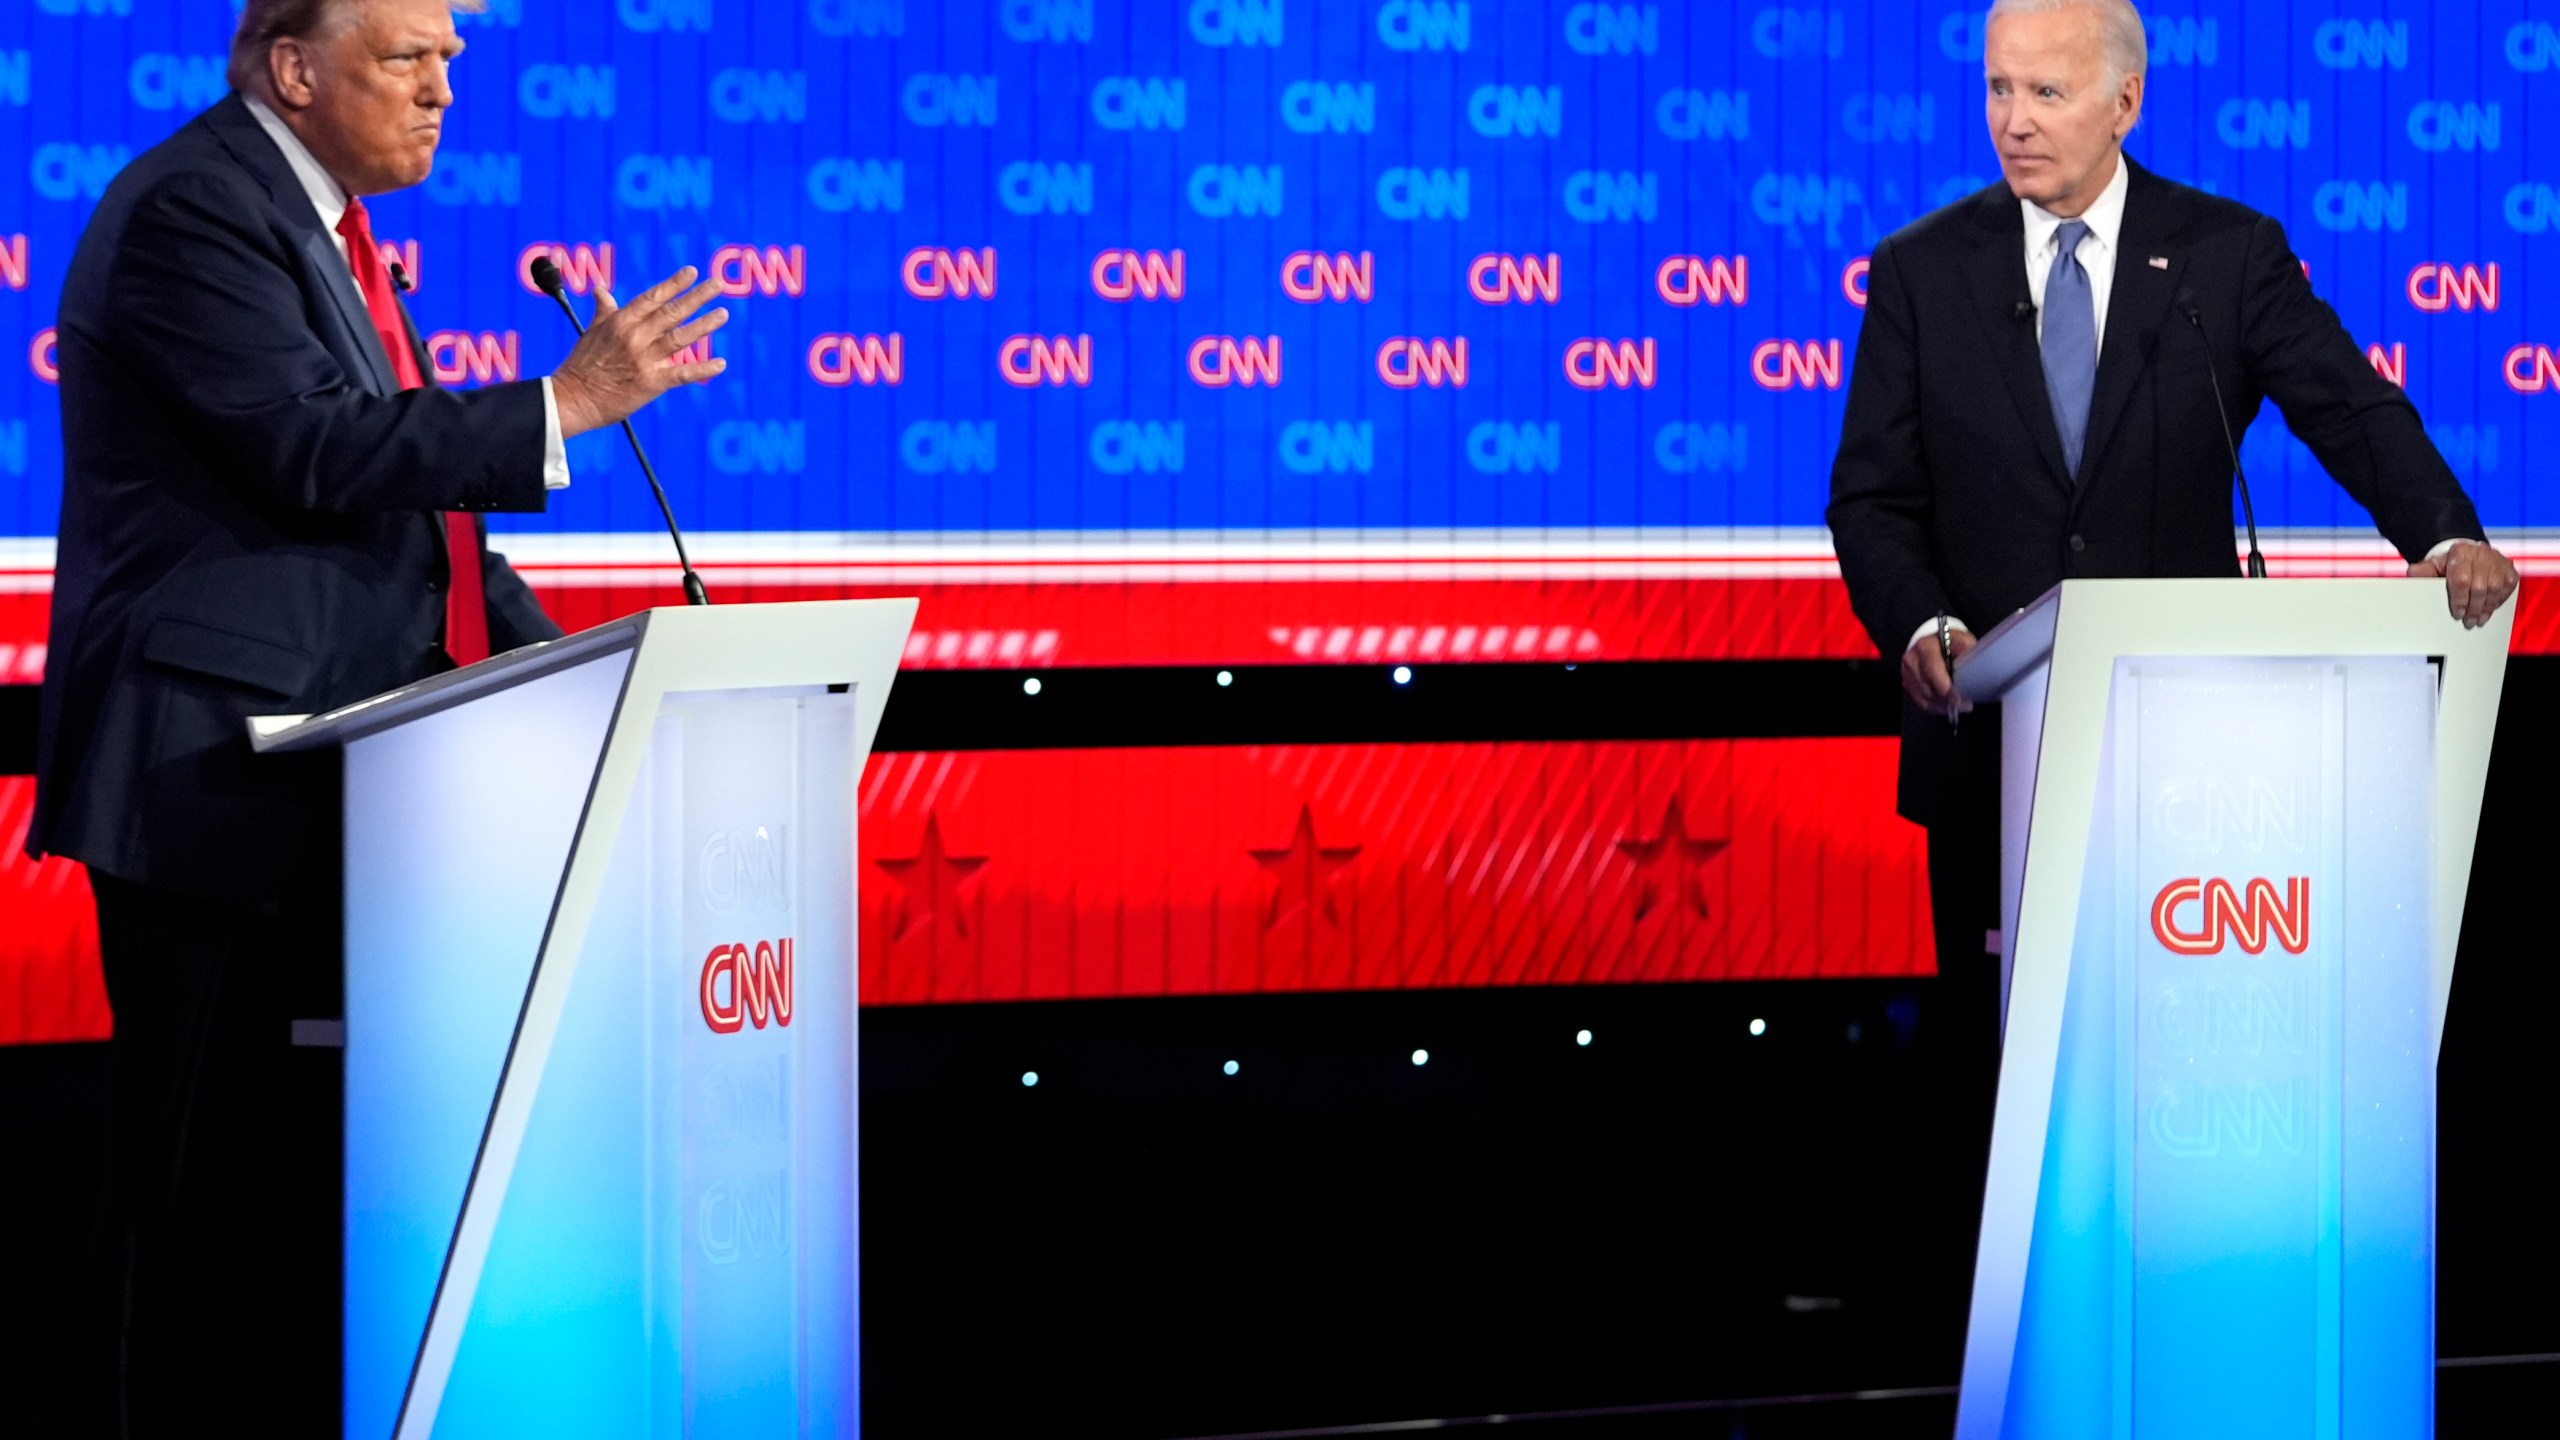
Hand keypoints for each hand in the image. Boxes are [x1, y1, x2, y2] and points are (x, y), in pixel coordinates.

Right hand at [549, 266, 729, 437]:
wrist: (573, 398)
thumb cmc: (581, 365)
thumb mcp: (591, 332)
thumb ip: (604, 311)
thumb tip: (600, 290)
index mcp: (620, 321)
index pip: (652, 297)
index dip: (673, 283)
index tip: (692, 271)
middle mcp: (634, 336)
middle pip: (671, 312)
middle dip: (697, 297)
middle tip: (717, 285)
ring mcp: (644, 359)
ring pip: (680, 337)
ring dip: (704, 325)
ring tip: (723, 314)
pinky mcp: (651, 382)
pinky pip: (682, 373)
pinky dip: (703, 369)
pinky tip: (721, 364)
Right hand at [1902, 626, 1977, 717]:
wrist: (1934, 643)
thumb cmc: (1951, 643)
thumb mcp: (1962, 641)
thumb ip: (1966, 650)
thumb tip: (1972, 664)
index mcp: (1925, 646)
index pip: (1932, 670)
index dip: (1946, 687)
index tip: (1959, 698)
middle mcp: (1911, 660)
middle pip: (1928, 686)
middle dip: (1947, 699)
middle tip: (1965, 705)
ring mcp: (1907, 673)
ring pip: (1924, 697)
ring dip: (1942, 704)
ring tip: (1959, 705)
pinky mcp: (1907, 684)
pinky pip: (1920, 702)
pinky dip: (1935, 706)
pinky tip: (1948, 706)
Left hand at [2407, 539, 2518, 629]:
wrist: (2468, 555)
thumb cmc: (2448, 565)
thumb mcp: (2432, 566)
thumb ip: (2421, 571)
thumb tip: (2412, 574)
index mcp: (2460, 551)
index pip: (2461, 579)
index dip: (2460, 600)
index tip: (2457, 614)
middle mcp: (2481, 553)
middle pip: (2480, 586)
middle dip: (2474, 608)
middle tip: (2468, 622)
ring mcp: (2498, 560)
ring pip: (2495, 588)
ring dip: (2487, 608)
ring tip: (2478, 620)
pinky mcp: (2509, 568)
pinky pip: (2508, 587)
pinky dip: (2499, 600)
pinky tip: (2490, 609)